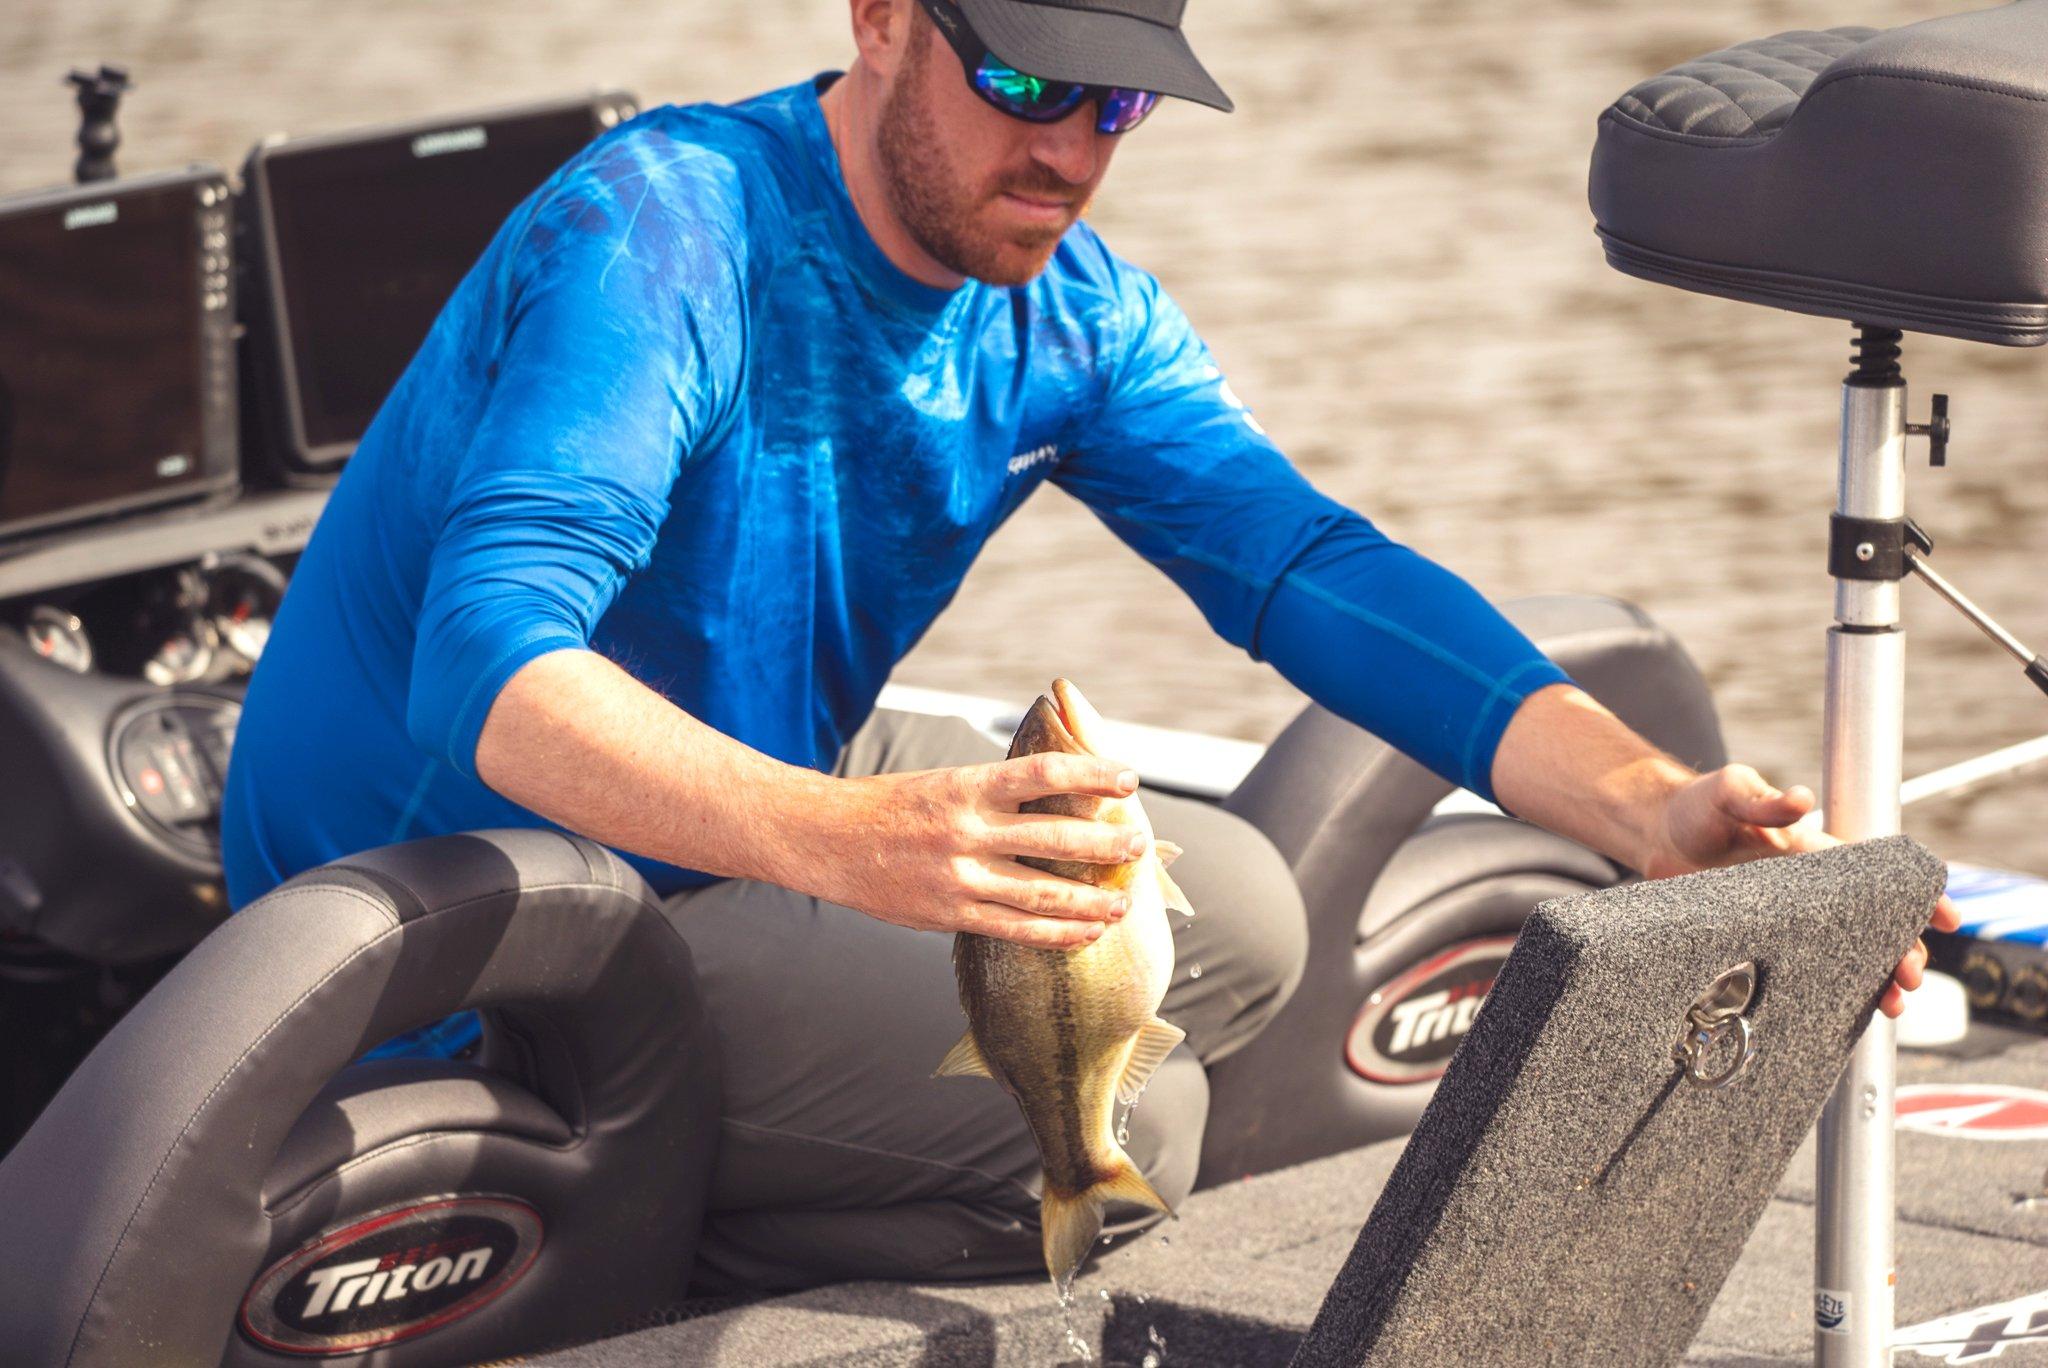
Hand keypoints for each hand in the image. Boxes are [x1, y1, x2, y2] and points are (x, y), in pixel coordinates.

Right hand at [817, 752, 1148, 948]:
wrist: (826, 839)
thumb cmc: (889, 806)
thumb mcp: (943, 782)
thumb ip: (995, 793)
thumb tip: (1058, 796)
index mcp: (968, 786)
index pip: (1045, 774)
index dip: (1093, 775)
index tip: (1129, 779)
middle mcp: (967, 830)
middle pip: (1056, 839)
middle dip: (1107, 845)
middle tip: (1140, 847)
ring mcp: (959, 876)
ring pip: (1043, 894)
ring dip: (1092, 901)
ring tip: (1124, 903)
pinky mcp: (950, 913)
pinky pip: (1016, 929)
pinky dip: (1058, 934)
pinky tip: (1087, 933)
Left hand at [1638, 764, 1960, 1018]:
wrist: (1655, 834)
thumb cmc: (1699, 807)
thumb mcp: (1730, 792)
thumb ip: (1764, 799)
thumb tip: (1801, 799)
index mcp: (1815, 855)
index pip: (1879, 876)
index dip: (1918, 895)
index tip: (1946, 918)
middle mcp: (1810, 893)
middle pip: (1872, 926)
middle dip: (1903, 952)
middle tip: (1912, 978)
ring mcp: (1786, 922)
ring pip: (1844, 956)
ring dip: (1872, 981)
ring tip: (1892, 1007)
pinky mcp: (1757, 943)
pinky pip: (1799, 972)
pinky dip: (1824, 993)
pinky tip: (1841, 1016)